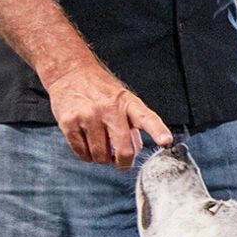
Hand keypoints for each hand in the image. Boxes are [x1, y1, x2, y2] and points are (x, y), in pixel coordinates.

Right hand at [45, 61, 172, 167]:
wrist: (70, 72)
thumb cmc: (100, 89)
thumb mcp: (123, 99)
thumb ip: (133, 123)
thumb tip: (136, 149)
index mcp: (127, 103)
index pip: (146, 118)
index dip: (158, 131)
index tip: (166, 141)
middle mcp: (109, 109)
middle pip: (123, 149)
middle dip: (123, 163)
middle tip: (121, 164)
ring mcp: (88, 116)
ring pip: (100, 156)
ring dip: (102, 158)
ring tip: (101, 145)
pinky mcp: (70, 123)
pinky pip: (82, 153)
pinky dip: (86, 155)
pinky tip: (88, 143)